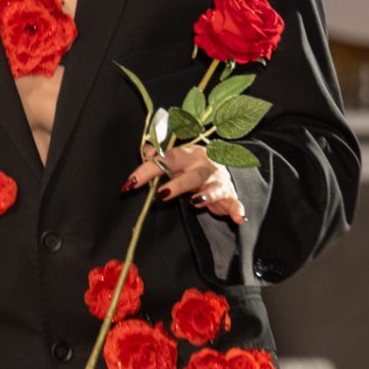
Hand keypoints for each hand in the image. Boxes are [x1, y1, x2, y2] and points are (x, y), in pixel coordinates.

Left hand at [124, 141, 245, 223]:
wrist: (223, 169)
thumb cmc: (193, 167)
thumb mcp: (177, 160)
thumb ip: (161, 158)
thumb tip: (146, 150)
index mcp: (189, 155)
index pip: (168, 159)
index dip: (149, 170)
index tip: (131, 183)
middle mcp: (205, 166)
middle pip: (192, 174)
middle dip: (178, 184)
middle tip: (161, 194)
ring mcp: (218, 181)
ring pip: (213, 188)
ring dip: (206, 195)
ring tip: (196, 201)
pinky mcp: (230, 196)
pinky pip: (235, 203)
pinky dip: (237, 210)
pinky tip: (238, 217)